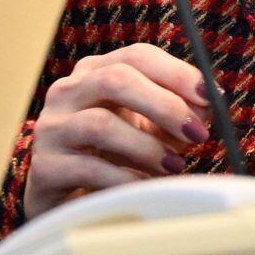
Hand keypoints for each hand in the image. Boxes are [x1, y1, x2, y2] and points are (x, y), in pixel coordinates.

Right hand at [22, 43, 213, 219]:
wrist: (65, 199)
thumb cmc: (112, 156)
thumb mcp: (146, 129)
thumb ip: (175, 115)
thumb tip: (208, 110)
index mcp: (95, 72)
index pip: (137, 56)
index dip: (176, 73)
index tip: (210, 96)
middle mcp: (68, 91)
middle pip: (116, 80)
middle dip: (163, 105)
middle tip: (197, 133)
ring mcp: (51, 128)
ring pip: (100, 124)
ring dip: (146, 146)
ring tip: (175, 165)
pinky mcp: (45, 166)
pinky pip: (89, 169)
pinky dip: (125, 178)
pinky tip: (145, 186)